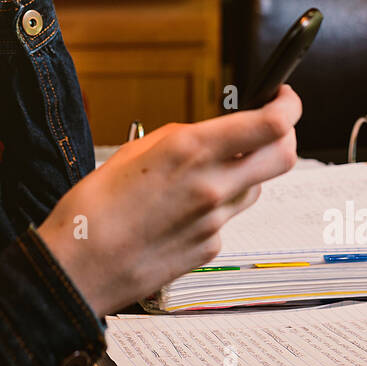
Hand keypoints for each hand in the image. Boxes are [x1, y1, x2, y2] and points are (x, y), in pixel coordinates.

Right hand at [35, 85, 302, 318]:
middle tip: (271, 129)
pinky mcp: (210, 249)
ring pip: (256, 187)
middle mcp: (212, 185)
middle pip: (283, 156)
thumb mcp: (134, 152)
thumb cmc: (93, 209)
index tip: (282, 98)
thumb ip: (180, 140)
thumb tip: (206, 135)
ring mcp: (215, 221)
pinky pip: (227, 219)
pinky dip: (215, 208)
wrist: (78, 267)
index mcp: (190, 151)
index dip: (287, 107)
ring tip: (210, 171)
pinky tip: (181, 211)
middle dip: (285, 136)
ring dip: (247, 172)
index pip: (270, 124)